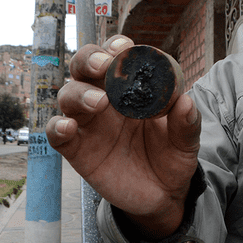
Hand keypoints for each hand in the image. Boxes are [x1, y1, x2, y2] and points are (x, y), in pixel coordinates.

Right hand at [46, 36, 201, 237]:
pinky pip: (56, 134)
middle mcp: (104, 99)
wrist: (163, 194)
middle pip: (83, 68)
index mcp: (130, 88)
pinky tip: (68, 126)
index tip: (125, 48)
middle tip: (103, 66)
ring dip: (79, 93)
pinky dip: (57, 126)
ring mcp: (88, 123)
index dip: (115, 47)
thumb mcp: (186, 141)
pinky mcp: (77, 149)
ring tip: (100, 102)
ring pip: (68, 95)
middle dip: (89, 59)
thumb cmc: (171, 156)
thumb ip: (187, 123)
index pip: (115, 57)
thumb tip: (185, 102)